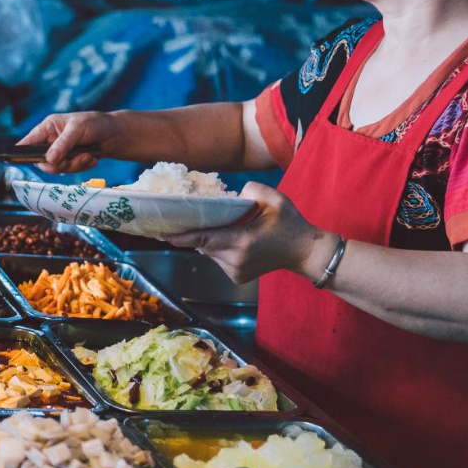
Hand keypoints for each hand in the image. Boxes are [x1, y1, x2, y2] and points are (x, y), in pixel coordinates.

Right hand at [19, 112, 114, 172]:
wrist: (114, 134)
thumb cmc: (95, 124)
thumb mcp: (77, 130)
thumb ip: (62, 145)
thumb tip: (48, 160)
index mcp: (48, 128)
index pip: (28, 142)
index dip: (20, 152)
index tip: (14, 159)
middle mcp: (51, 141)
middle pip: (43, 162)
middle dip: (59, 163)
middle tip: (71, 160)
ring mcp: (60, 153)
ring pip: (58, 169)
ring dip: (75, 164)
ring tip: (88, 155)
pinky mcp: (70, 161)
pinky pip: (70, 171)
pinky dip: (82, 166)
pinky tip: (91, 157)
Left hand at [164, 182, 336, 283]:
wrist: (304, 252)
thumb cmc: (290, 223)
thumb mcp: (276, 199)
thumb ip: (252, 190)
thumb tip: (231, 196)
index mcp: (243, 241)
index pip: (205, 239)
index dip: (182, 236)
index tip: (163, 233)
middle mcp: (236, 260)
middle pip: (204, 244)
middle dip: (197, 231)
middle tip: (187, 217)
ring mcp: (236, 271)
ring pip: (209, 252)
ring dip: (209, 239)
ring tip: (221, 226)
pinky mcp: (237, 277)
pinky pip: (217, 259)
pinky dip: (218, 248)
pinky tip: (230, 238)